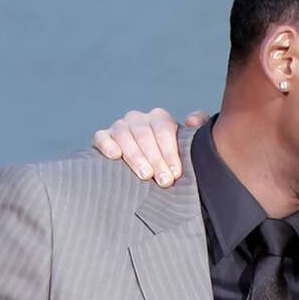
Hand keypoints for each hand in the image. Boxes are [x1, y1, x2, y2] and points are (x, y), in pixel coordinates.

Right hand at [92, 108, 208, 186]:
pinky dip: (107, 144)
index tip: (176, 173)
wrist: (152, 170)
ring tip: (145, 175)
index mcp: (159, 118)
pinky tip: (115, 156)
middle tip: (164, 181)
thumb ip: (197, 129)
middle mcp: (138, 119)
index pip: (164, 129)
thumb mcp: (190, 145)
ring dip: (135, 155)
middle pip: (144, 134)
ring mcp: (119, 127)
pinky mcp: (103, 139)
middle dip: (156, 159)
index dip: (170, 151)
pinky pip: (101, 137)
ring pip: (123, 134)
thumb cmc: (173, 159)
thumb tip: (191, 120)